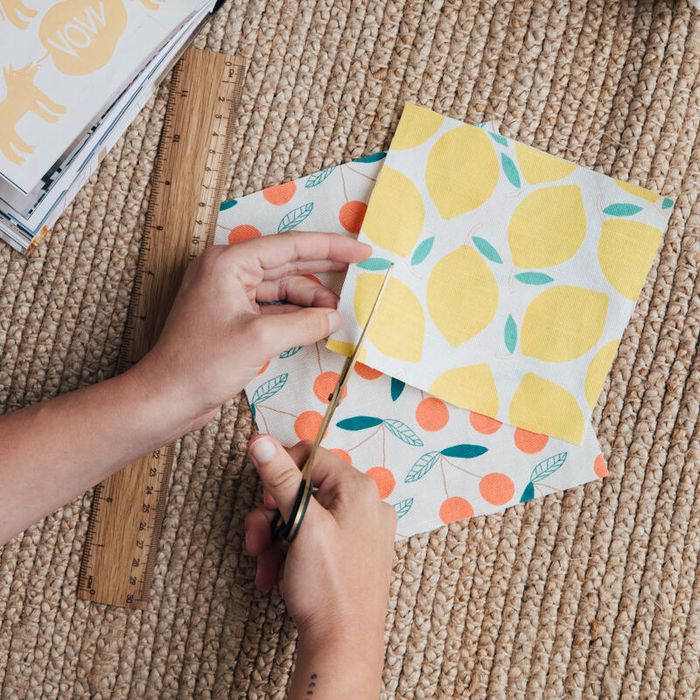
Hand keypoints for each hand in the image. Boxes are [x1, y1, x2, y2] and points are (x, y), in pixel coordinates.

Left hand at [134, 232, 369, 429]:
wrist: (167, 398)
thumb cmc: (203, 364)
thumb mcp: (261, 339)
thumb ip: (304, 323)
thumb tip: (335, 317)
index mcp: (229, 262)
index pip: (290, 246)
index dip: (331, 247)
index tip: (363, 251)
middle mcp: (229, 271)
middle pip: (288, 263)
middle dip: (324, 270)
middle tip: (361, 271)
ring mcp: (230, 295)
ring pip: (282, 288)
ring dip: (311, 299)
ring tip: (340, 313)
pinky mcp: (233, 318)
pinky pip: (273, 308)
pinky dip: (296, 315)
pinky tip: (319, 323)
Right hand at [245, 435, 395, 698]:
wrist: (343, 645)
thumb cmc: (327, 585)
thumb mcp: (301, 525)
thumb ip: (281, 479)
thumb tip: (260, 441)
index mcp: (359, 488)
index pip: (311, 456)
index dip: (281, 474)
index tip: (265, 499)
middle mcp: (366, 504)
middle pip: (305, 489)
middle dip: (274, 514)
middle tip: (257, 539)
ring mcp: (361, 530)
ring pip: (306, 515)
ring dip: (277, 537)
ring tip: (265, 563)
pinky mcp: (353, 552)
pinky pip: (316, 537)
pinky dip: (292, 551)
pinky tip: (277, 574)